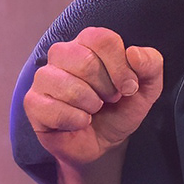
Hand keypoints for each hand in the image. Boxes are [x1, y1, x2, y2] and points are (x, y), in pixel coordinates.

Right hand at [22, 27, 163, 170]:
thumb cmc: (119, 110)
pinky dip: (75, 120)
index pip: (101, 39)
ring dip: (90, 105)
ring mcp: (44, 78)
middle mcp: (61, 54)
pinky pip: (54, 109)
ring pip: (68, 85)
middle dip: (106, 88)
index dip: (120, 66)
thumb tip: (133, 54)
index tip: (128, 87)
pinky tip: (79, 122)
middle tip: (108, 100)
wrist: (102, 144)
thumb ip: (151, 65)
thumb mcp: (145, 89)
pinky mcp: (32, 102)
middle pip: (85, 61)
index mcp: (87, 43)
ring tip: (92, 110)